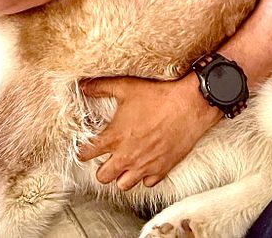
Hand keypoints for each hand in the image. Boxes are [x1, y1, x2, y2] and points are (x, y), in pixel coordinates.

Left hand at [78, 74, 221, 190]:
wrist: (189, 105)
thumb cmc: (157, 96)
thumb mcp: (125, 87)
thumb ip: (100, 87)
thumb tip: (82, 86)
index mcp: (114, 138)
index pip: (87, 154)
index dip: (83, 151)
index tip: (85, 148)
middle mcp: (127, 156)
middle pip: (102, 177)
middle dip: (101, 167)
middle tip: (106, 157)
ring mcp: (145, 166)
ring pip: (123, 185)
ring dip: (122, 175)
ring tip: (125, 163)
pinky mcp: (162, 169)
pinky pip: (148, 183)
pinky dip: (145, 176)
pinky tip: (145, 163)